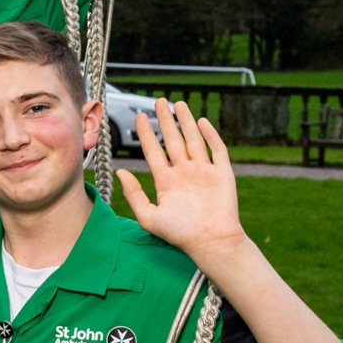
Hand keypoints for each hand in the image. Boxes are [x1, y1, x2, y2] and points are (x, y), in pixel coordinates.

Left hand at [118, 100, 246, 257]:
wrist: (210, 242)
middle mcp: (184, 173)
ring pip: (193, 140)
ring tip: (177, 104)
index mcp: (166, 181)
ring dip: (185, 122)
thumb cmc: (180, 234)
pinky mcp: (222, 174)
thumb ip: (133, 194)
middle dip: (164, 121)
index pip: (154, 151)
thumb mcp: (149, 216)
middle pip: (173, 140)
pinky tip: (201, 122)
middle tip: (158, 101)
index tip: (138, 117)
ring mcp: (203, 172)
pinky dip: (210, 135)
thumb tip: (120, 172)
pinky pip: (216, 150)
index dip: (146, 134)